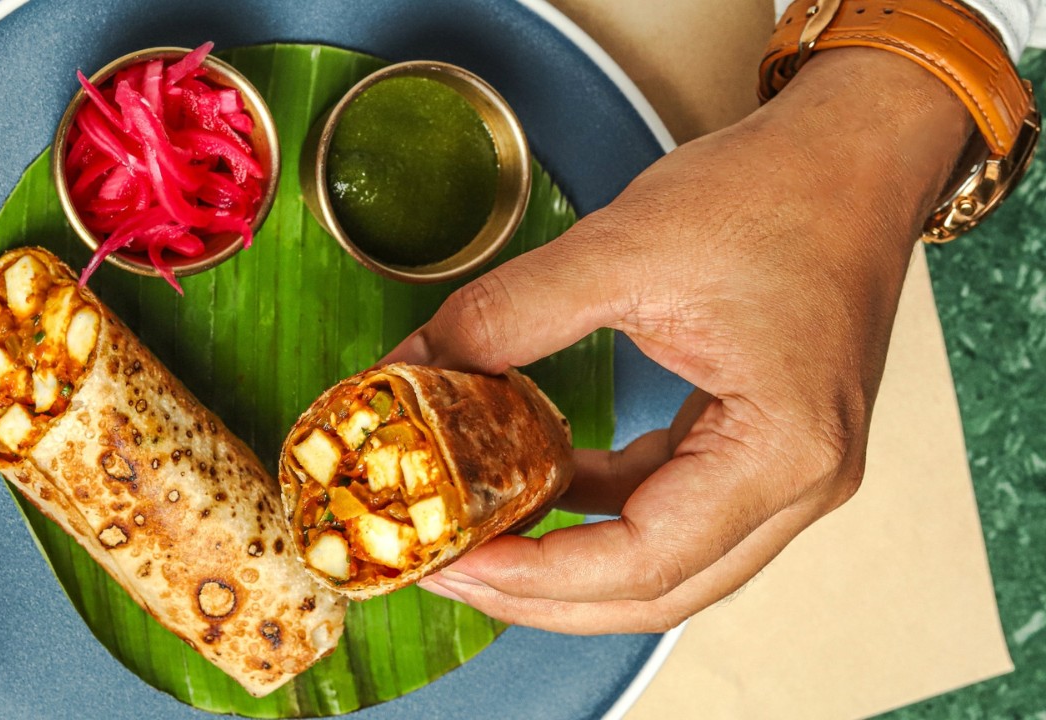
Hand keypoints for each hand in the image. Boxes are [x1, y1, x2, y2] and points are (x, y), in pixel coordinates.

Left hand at [386, 48, 972, 632]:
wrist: (851, 152)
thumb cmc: (772, 192)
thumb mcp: (619, 249)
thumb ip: (507, 316)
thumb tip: (415, 368)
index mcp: (783, 451)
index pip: (646, 560)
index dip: (538, 576)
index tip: (454, 560)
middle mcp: (800, 483)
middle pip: (657, 589)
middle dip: (543, 593)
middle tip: (448, 568)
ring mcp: (787, 472)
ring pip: (663, 562)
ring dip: (567, 560)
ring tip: (478, 537)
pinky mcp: (761, 445)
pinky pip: (669, 507)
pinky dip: (598, 508)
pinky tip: (534, 481)